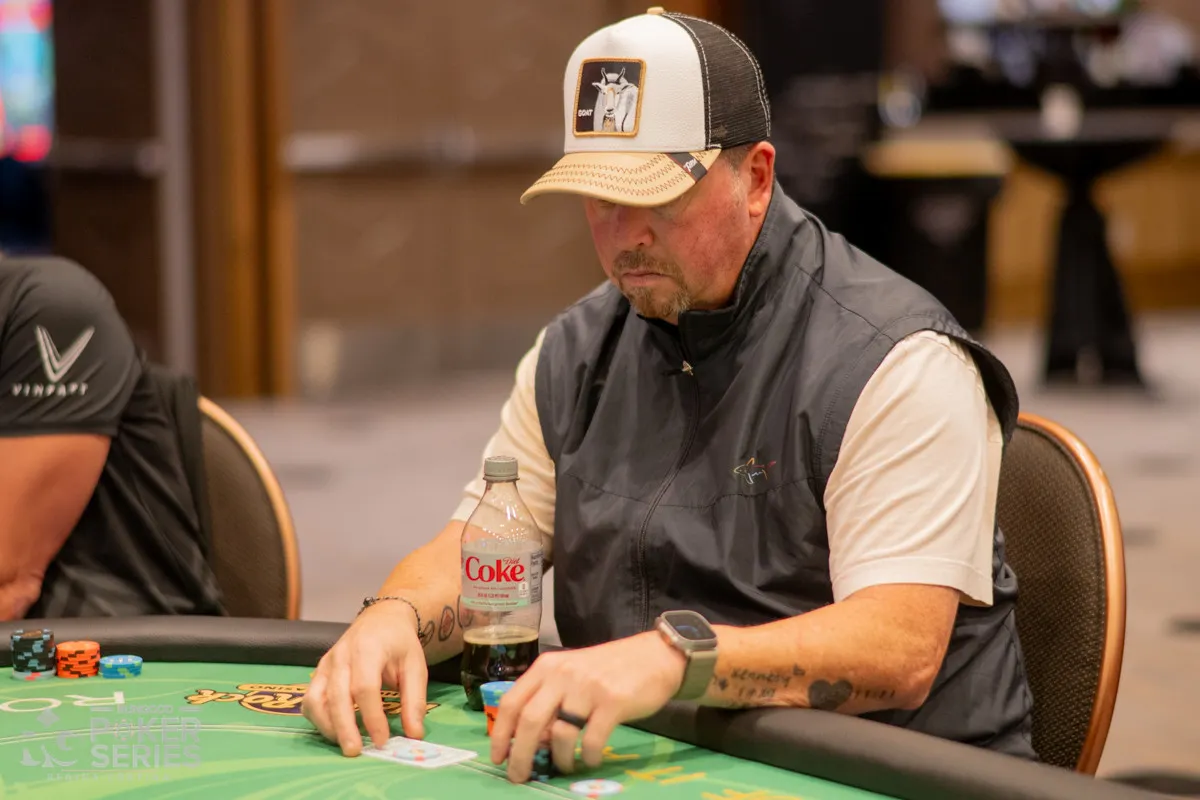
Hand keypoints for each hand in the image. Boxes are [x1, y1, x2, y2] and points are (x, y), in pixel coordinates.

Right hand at [302, 601, 429, 755]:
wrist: (381, 619)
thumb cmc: (399, 643)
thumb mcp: (415, 665)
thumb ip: (414, 700)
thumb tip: (414, 734)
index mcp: (368, 648)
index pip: (365, 687)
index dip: (372, 717)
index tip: (382, 740)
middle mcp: (341, 655)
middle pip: (336, 696)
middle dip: (344, 728)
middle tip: (355, 752)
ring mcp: (326, 664)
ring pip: (315, 700)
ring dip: (327, 726)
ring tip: (346, 744)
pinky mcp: (318, 673)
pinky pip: (310, 700)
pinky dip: (318, 719)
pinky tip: (335, 730)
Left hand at [489, 632, 685, 782]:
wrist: (654, 656)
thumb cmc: (609, 668)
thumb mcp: (572, 674)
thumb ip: (550, 699)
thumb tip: (529, 740)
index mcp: (547, 666)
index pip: (512, 701)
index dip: (500, 734)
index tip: (497, 757)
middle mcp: (563, 673)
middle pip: (529, 721)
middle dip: (519, 755)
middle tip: (519, 776)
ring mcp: (588, 687)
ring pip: (560, 734)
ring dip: (559, 759)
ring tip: (565, 766)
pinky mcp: (613, 702)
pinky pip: (592, 740)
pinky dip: (589, 756)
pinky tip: (591, 758)